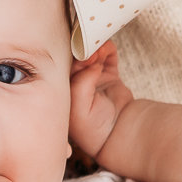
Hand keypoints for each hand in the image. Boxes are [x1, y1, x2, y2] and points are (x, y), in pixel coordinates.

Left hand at [70, 40, 135, 161]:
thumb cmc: (93, 127)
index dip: (69, 57)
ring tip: (99, 49)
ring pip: (91, 54)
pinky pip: (108, 56)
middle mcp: (76, 82)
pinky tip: (106, 49)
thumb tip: (92, 63)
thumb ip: (81, 84)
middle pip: (76, 57)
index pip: (61, 66)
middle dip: (82, 50)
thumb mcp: (79, 108)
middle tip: (89, 49)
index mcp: (62, 90)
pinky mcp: (109, 75)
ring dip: (95, 48)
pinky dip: (107, 49)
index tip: (77, 53)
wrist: (120, 134)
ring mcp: (93, 77)